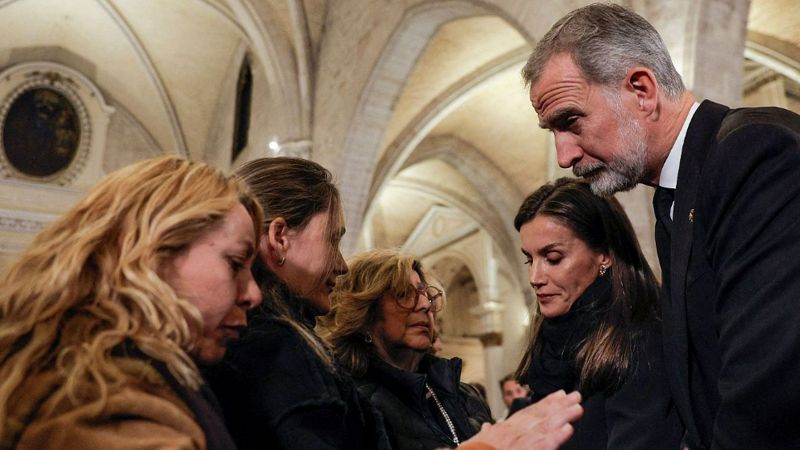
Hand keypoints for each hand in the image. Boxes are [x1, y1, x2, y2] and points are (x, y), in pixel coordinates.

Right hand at [464, 390, 581, 449]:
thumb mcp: (479, 440)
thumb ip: (486, 433)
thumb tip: (486, 427)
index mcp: (506, 428)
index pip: (530, 412)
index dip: (546, 403)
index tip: (559, 395)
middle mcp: (516, 431)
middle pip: (542, 414)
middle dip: (560, 404)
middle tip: (576, 396)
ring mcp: (523, 441)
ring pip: (548, 425)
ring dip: (564, 415)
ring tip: (578, 408)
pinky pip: (545, 444)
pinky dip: (557, 436)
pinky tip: (569, 429)